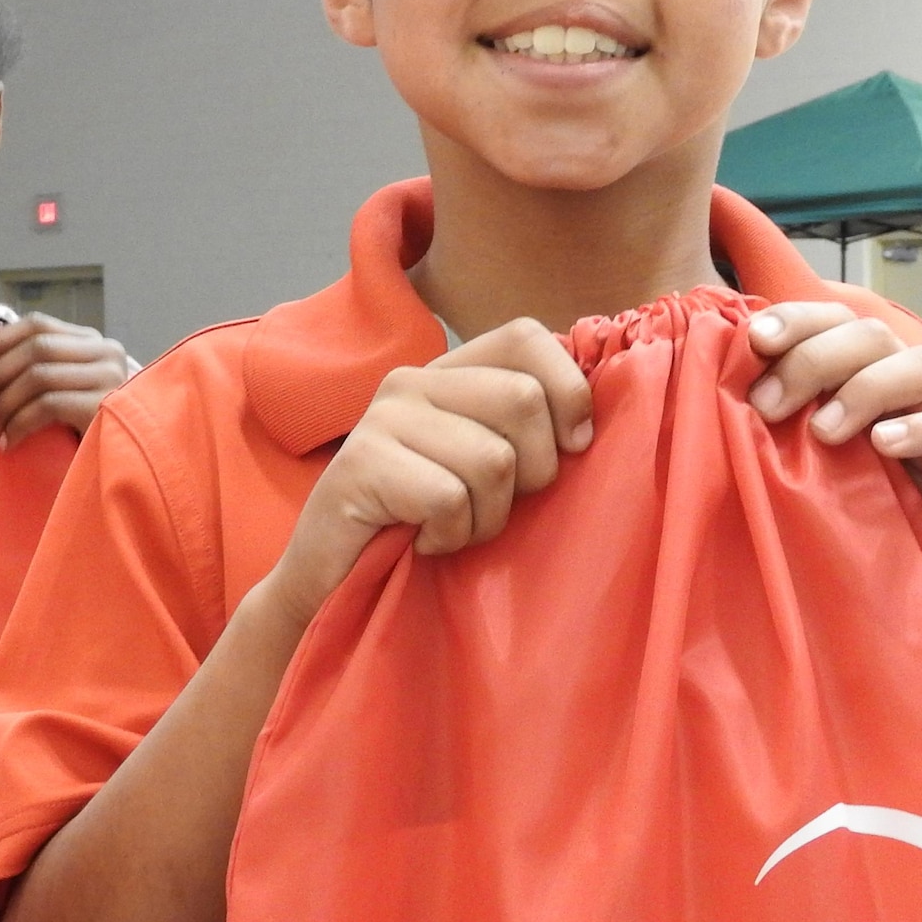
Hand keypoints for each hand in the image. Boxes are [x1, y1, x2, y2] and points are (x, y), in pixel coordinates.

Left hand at [0, 314, 137, 449]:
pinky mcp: (105, 406)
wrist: (130, 465)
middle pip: (34, 347)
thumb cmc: (89, 431)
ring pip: (37, 375)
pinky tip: (9, 443)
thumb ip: (39, 370)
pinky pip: (47, 405)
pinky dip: (20, 424)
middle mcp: (105, 351)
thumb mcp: (65, 391)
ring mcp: (109, 377)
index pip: (35, 325)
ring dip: (3, 406)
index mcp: (92, 341)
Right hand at [265, 318, 592, 629]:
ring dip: (485, 517)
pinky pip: (449, 499)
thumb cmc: (420, 528)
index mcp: (448, 373)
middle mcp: (411, 381)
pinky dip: (448, 537)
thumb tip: (590, 421)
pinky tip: (420, 541)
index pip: (526, 338)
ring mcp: (381, 418)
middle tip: (490, 506)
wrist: (331, 583)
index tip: (570, 448)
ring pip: (492, 460)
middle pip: (523, 400)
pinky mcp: (361, 464)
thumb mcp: (484, 469)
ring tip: (449, 529)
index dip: (567, 391)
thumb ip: (525, 431)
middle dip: (531, 473)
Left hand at [748, 303, 921, 577]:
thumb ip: (773, 422)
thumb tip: (718, 390)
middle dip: (814, 359)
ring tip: (823, 432)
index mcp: (859, 372)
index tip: (756, 340)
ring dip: (865, 388)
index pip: (834, 321)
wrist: (897, 577)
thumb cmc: (841, 510)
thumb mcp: (798, 462)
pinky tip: (885, 444)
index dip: (798, 320)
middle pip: (871, 336)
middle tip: (769, 406)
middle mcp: (905, 384)